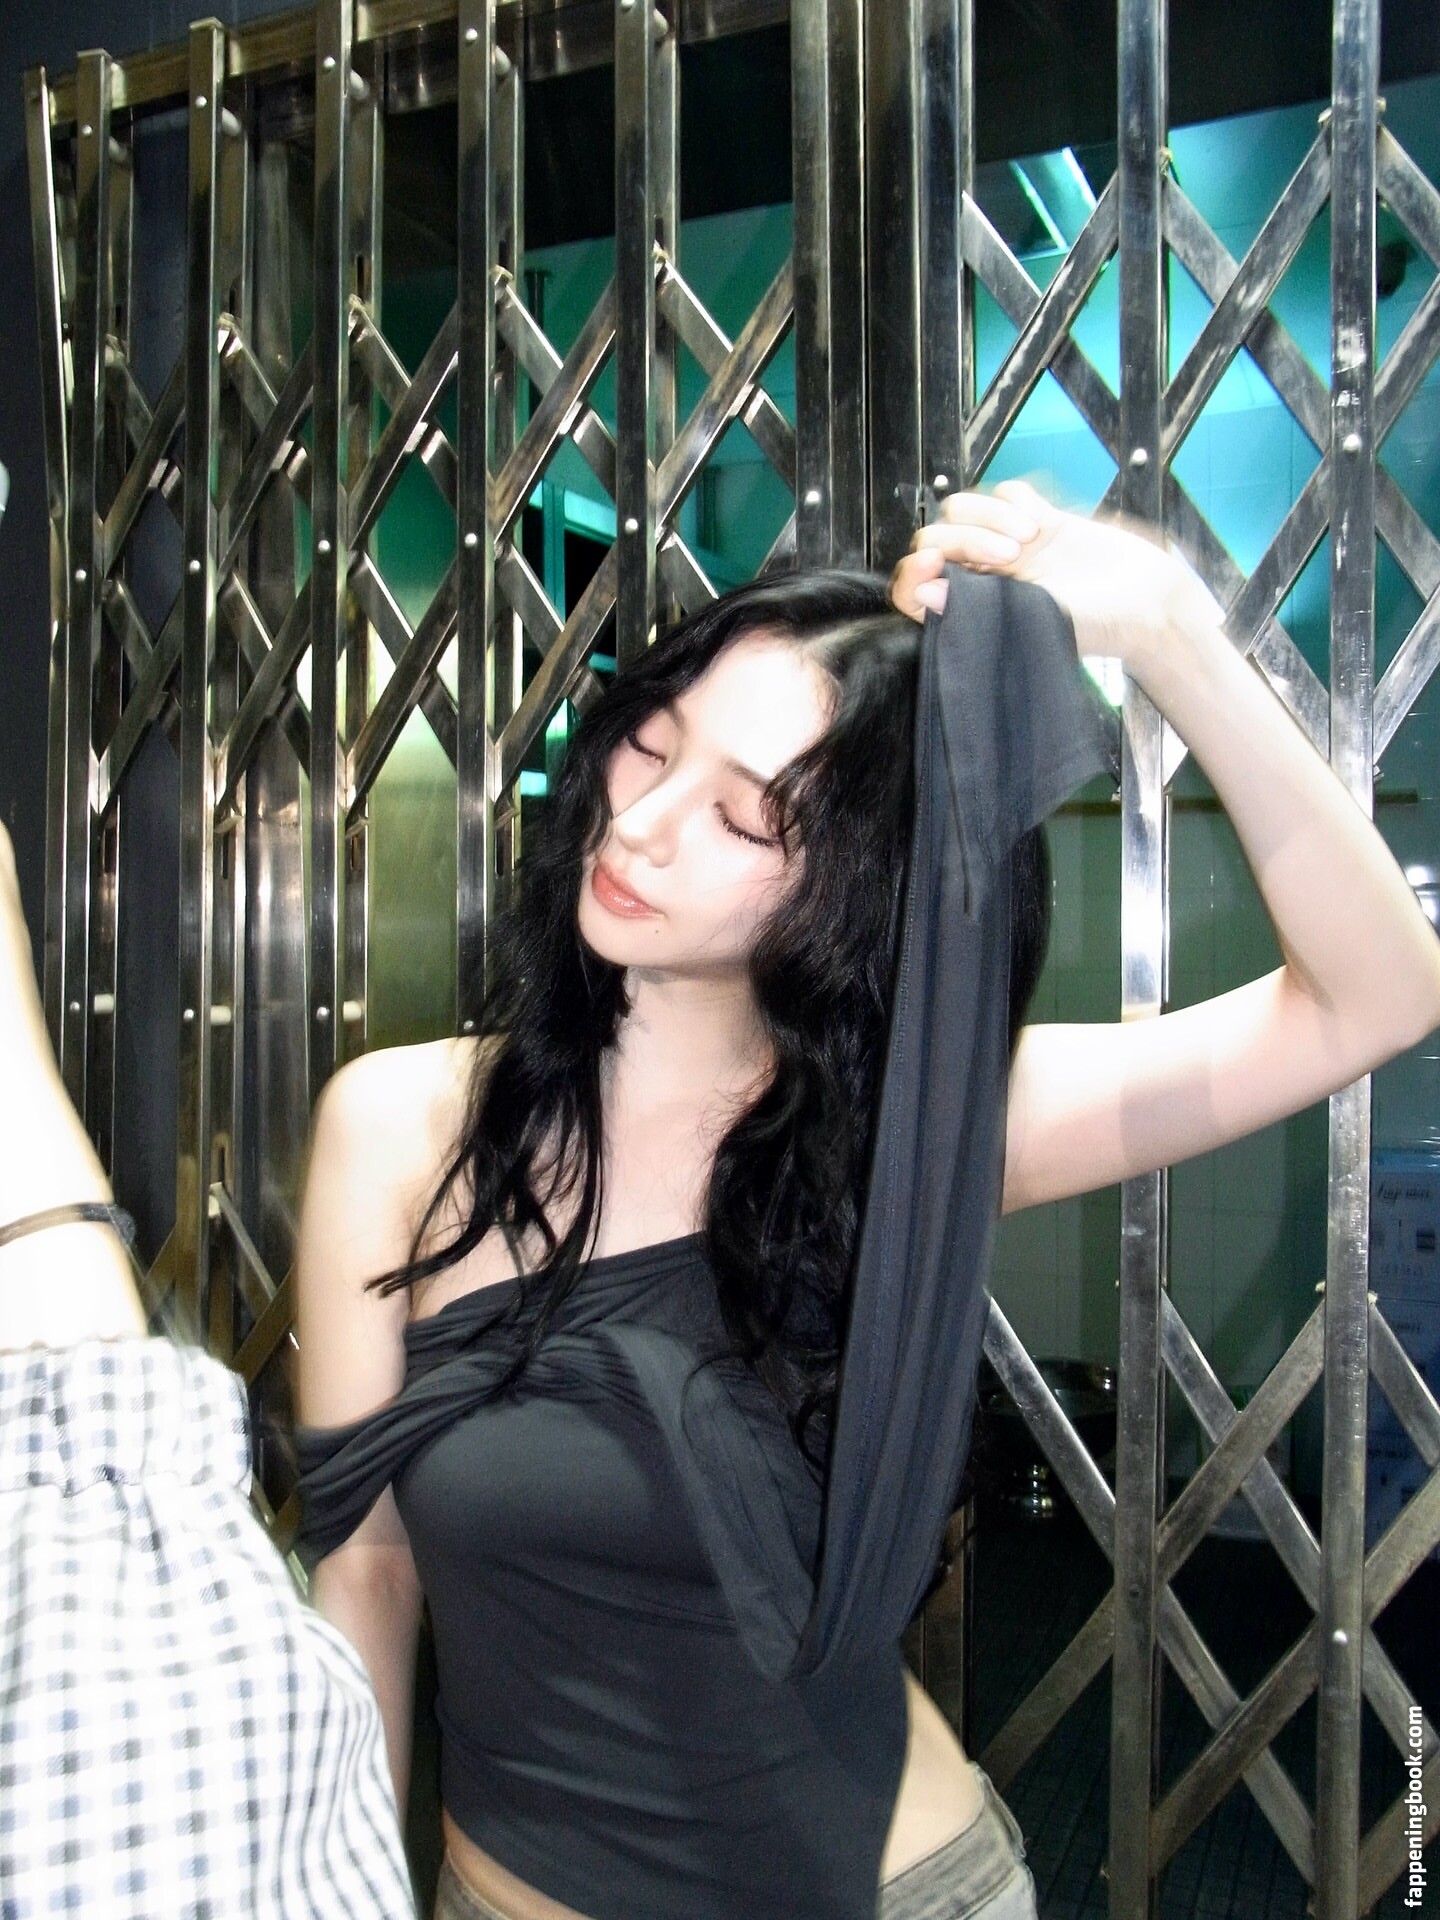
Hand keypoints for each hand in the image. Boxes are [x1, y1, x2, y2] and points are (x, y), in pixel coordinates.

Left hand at [889, 478, 1223, 665]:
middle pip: (936, 538)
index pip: (915, 589)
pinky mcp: (1040, 521)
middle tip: (1011, 555)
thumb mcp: (1035, 620)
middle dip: (964, 539)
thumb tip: (924, 595)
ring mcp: (1011, 546)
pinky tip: (1043, 523)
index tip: (934, 565)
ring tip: (1029, 536)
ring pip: (963, 509)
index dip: (914, 575)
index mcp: (974, 610)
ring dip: (989, 514)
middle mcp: (985, 578)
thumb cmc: (1097, 625)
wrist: (1149, 602)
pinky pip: (1007, 492)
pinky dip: (1017, 500)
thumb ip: (978, 607)